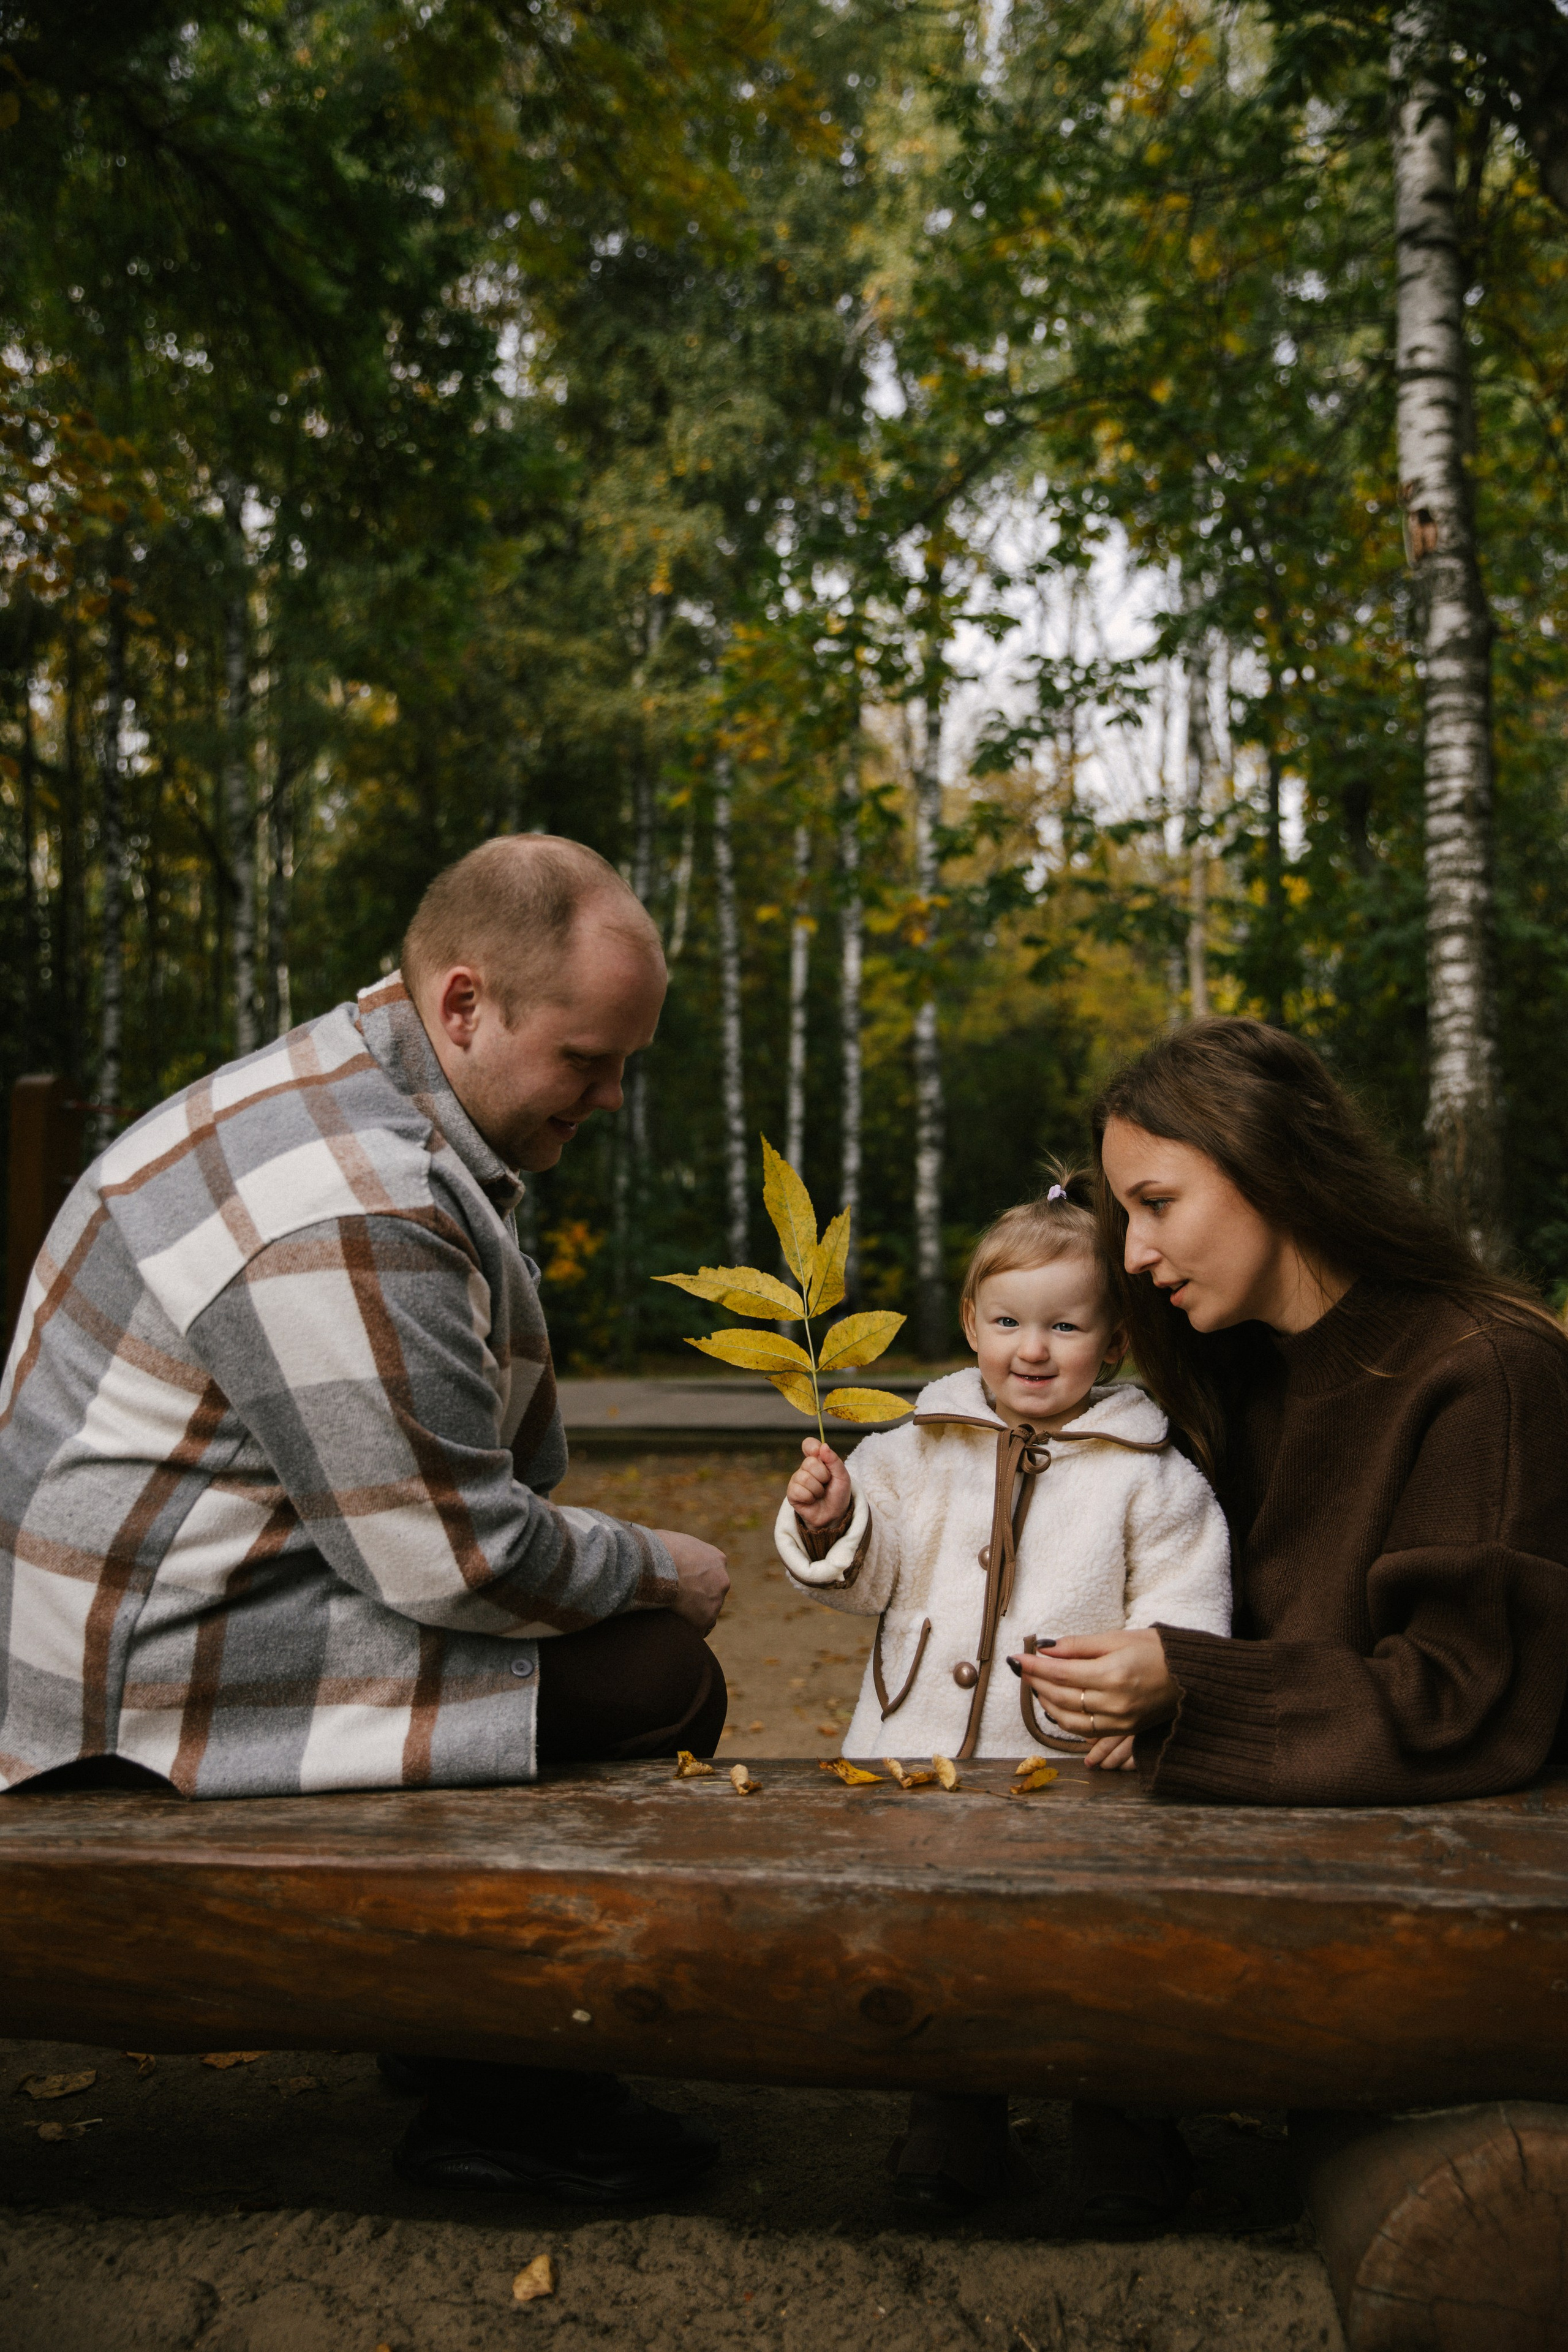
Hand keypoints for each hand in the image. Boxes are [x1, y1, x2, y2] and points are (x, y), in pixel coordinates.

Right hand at [653, 1530, 729, 1633]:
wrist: (656, 1566)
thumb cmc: (657, 1549)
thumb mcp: (672, 1541)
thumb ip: (679, 1550)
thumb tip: (663, 1553)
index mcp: (716, 1559)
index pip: (713, 1574)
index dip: (699, 1581)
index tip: (686, 1586)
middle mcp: (722, 1580)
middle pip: (713, 1595)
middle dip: (699, 1600)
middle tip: (679, 1603)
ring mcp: (715, 1602)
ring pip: (708, 1615)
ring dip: (694, 1617)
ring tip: (674, 1620)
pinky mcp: (703, 1620)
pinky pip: (698, 1632)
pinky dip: (688, 1632)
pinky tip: (674, 1631)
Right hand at [785, 1437, 852, 1532]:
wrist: (834, 1515)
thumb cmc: (838, 1494)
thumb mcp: (842, 1476)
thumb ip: (834, 1461)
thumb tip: (823, 1446)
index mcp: (818, 1460)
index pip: (809, 1444)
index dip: (813, 1447)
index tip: (820, 1454)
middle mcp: (805, 1468)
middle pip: (810, 1463)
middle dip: (823, 1476)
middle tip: (826, 1484)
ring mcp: (797, 1480)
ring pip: (804, 1478)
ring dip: (817, 1489)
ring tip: (820, 1494)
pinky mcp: (792, 1493)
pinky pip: (798, 1490)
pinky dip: (809, 1497)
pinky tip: (811, 1500)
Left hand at [1014, 1629, 1176, 1767]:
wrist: (1190, 1677)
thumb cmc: (1155, 1651)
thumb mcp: (1117, 1638)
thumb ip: (1079, 1646)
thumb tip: (1046, 1650)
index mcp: (1113, 1674)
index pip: (1061, 1673)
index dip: (1035, 1666)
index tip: (1016, 1658)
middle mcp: (1115, 1702)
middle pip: (1061, 1697)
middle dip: (1037, 1683)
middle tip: (1023, 1669)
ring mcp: (1120, 1721)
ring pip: (1069, 1720)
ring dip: (1046, 1703)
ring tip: (1036, 1685)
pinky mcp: (1123, 1730)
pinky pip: (1085, 1731)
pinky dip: (1064, 1719)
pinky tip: (1055, 1704)